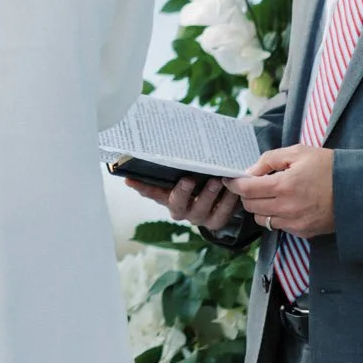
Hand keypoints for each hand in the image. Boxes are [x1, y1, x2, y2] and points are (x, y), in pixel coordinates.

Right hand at [126, 172, 244, 231]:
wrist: (220, 200)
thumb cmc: (199, 179)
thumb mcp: (187, 172)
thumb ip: (179, 164)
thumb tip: (171, 140)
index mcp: (168, 197)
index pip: (151, 192)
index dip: (142, 187)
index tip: (130, 179)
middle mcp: (180, 210)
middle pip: (176, 205)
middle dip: (182, 193)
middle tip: (188, 179)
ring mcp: (197, 217)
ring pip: (200, 210)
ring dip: (208, 195)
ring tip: (216, 181)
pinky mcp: (215, 222)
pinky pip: (221, 214)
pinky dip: (227, 202)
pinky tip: (232, 190)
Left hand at [236, 145, 334, 238]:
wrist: (358, 189)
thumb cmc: (329, 167)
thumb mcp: (298, 153)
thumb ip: (269, 160)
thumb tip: (249, 172)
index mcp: (284, 186)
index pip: (247, 189)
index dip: (235, 184)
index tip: (231, 179)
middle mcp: (288, 208)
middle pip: (251, 206)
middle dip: (248, 195)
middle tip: (254, 184)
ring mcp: (296, 223)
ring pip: (262, 220)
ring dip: (261, 208)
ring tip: (272, 195)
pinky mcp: (304, 232)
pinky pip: (280, 226)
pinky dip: (277, 217)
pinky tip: (287, 205)